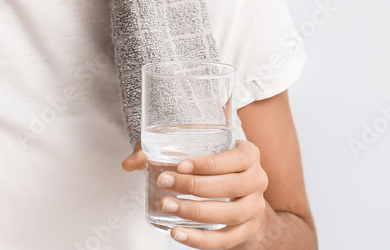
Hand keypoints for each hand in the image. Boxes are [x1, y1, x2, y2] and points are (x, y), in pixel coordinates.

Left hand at [122, 139, 269, 248]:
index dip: (208, 163)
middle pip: (231, 186)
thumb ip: (160, 151)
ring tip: (167, 205)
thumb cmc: (211, 166)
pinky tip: (177, 234)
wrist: (241, 195)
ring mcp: (254, 209)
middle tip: (164, 182)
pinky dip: (200, 239)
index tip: (180, 165)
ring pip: (229, 214)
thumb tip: (131, 162)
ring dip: (195, 211)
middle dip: (195, 186)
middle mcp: (257, 180)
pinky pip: (224, 240)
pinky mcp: (245, 231)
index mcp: (249, 155)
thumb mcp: (193, 150)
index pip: (235, 158)